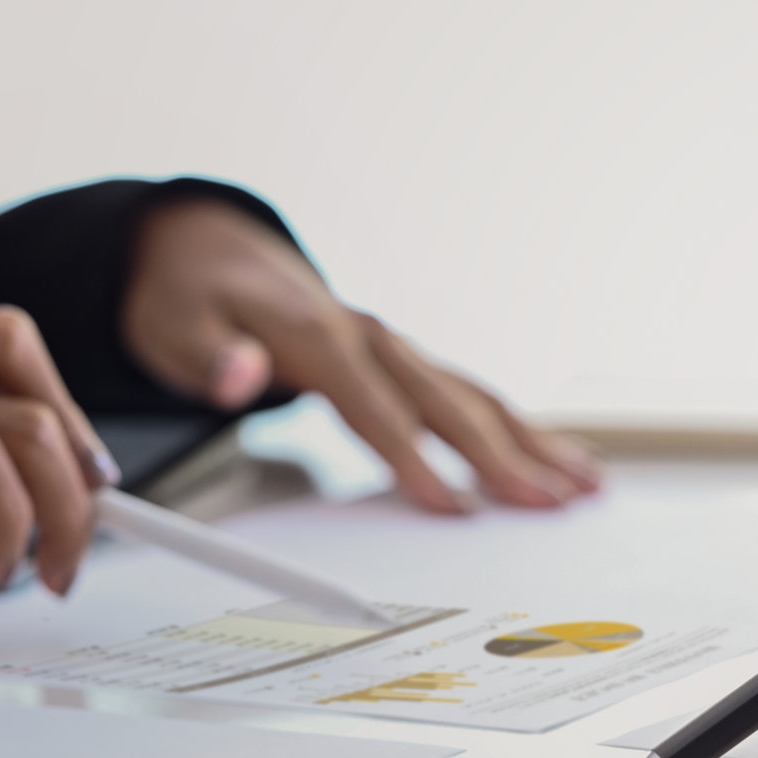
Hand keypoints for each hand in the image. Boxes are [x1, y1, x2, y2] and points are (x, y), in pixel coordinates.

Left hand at [121, 198, 600, 512]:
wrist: (207, 250)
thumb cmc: (188, 298)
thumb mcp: (171, 323)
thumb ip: (206, 356)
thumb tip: (238, 378)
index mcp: (318, 333)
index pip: (375, 406)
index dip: (414, 458)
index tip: (452, 507)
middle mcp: (371, 336)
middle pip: (446, 404)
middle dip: (503, 457)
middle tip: (551, 504)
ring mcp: (395, 346)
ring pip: (475, 398)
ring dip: (534, 442)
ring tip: (586, 484)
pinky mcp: (405, 360)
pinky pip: (472, 396)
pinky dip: (522, 428)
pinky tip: (565, 456)